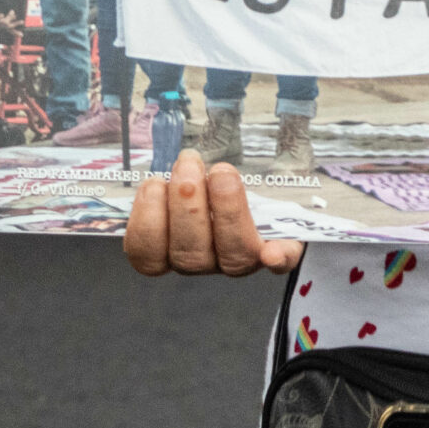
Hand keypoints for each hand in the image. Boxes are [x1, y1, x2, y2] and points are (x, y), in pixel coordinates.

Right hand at [125, 149, 304, 275]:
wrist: (266, 178)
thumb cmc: (213, 175)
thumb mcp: (186, 174)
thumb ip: (170, 176)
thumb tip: (163, 168)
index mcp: (173, 245)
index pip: (148, 256)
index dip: (146, 225)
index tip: (153, 184)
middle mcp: (205, 259)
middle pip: (188, 254)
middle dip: (185, 206)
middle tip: (188, 166)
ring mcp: (243, 257)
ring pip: (231, 255)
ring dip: (226, 212)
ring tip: (222, 173)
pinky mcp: (282, 250)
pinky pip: (282, 261)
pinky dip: (278, 257)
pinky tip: (273, 252)